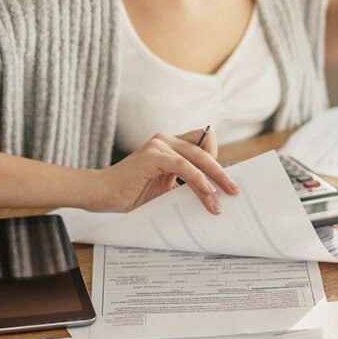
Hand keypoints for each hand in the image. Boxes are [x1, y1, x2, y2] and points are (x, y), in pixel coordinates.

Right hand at [91, 128, 239, 213]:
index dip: (216, 161)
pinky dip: (197, 178)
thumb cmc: (131, 193)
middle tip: (235, 190)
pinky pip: (182, 165)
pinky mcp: (153, 156)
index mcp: (169, 146)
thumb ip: (184, 185)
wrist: (103, 195)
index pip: (202, 145)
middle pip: (203, 151)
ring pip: (196, 158)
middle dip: (221, 172)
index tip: (228, 182)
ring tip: (223, 198)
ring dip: (213, 179)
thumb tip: (212, 195)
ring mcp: (158, 146)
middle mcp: (165, 140)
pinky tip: (207, 191)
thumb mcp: (165, 188)